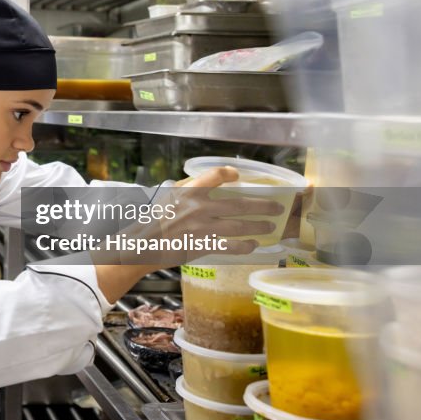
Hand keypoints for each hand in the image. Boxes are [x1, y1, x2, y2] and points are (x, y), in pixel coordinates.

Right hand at [158, 166, 285, 255]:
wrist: (143, 245)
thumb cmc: (154, 220)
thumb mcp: (168, 196)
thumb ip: (188, 188)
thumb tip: (210, 183)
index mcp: (188, 191)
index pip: (215, 175)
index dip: (230, 174)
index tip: (239, 176)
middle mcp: (198, 208)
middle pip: (239, 204)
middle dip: (262, 206)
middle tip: (277, 208)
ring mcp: (203, 228)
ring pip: (239, 226)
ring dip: (259, 226)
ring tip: (271, 226)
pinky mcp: (203, 245)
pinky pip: (231, 246)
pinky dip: (245, 245)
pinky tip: (253, 245)